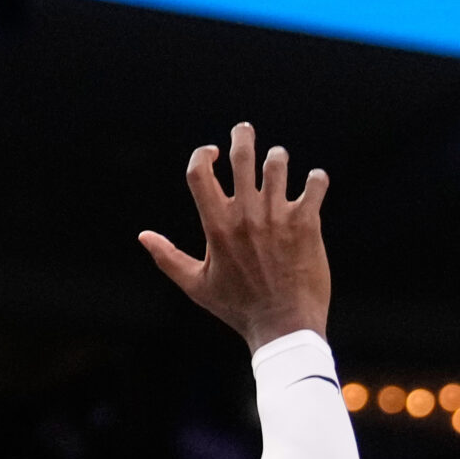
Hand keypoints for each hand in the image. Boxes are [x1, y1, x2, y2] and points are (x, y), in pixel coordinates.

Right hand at [140, 123, 331, 350]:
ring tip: (278, 161)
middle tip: (245, 130)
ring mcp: (277, 217)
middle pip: (241, 156)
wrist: (283, 327)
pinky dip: (316, 179)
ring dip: (277, 158)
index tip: (213, 153)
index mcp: (216, 225)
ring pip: (277, 164)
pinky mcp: (306, 224)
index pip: (199, 172)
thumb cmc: (238, 308)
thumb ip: (168, 258)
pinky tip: (314, 182)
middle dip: (242, 136)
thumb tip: (143, 236)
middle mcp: (246, 215)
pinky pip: (314, 185)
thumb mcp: (196, 285)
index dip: (203, 154)